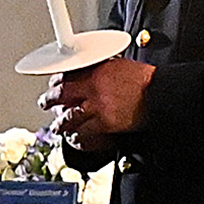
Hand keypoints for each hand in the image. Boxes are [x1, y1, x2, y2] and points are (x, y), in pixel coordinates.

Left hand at [40, 59, 154, 150]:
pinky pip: (85, 134)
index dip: (55, 82)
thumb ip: (100, 69)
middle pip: (62, 95)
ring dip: (60, 123)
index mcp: (96, 72)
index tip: (53, 85)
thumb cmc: (144, 80)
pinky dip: (78, 138)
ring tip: (57, 126)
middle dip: (49, 101)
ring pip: (69, 117)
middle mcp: (93, 89)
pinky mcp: (105, 125)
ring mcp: (98, 108)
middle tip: (45, 104)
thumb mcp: (118, 65)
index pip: (66, 76)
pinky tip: (75, 139)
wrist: (159, 94)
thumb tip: (88, 71)